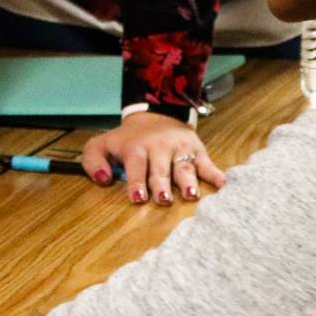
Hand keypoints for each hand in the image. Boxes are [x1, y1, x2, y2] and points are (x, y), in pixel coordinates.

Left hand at [80, 111, 225, 205]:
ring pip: (184, 166)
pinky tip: (222, 183)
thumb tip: (102, 180)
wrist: (155, 115)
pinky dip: (214, 172)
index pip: (136, 164)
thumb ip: (93, 161)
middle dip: (162, 184)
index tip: (138, 197)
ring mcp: (180, 148)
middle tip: (163, 200)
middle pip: (161, 168)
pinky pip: (206, 162)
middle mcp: (159, 147)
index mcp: (136, 147)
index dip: (137, 180)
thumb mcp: (102, 144)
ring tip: (191, 195)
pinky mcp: (196, 149)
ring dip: (188, 181)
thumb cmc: (127, 140)